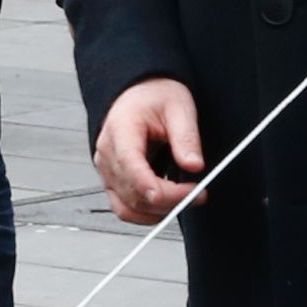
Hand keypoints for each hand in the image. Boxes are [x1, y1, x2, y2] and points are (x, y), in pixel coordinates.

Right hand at [94, 78, 207, 223]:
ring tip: (186, 199)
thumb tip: (195, 166)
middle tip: (200, 194)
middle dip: (170, 200)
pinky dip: (147, 213)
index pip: (132, 167)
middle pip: (134, 192)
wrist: (138, 93)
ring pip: (128, 207)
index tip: (186, 194)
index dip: (156, 188)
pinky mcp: (112, 181)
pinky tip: (168, 205)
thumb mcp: (179, 107)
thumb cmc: (154, 96)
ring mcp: (106, 170)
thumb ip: (186, 137)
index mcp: (120, 130)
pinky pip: (124, 209)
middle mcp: (107, 153)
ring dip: (159, 211)